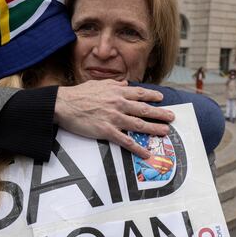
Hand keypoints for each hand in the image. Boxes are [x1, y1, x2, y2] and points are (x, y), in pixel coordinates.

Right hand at [54, 80, 174, 158]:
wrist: (63, 105)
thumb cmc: (78, 94)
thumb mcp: (97, 83)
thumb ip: (113, 83)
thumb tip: (124, 83)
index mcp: (117, 91)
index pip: (139, 93)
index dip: (152, 96)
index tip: (161, 98)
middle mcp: (118, 104)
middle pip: (144, 109)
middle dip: (160, 113)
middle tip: (171, 116)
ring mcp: (114, 118)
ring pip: (139, 124)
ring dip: (154, 129)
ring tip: (165, 132)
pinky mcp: (107, 131)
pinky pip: (126, 141)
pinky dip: (137, 148)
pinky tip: (146, 153)